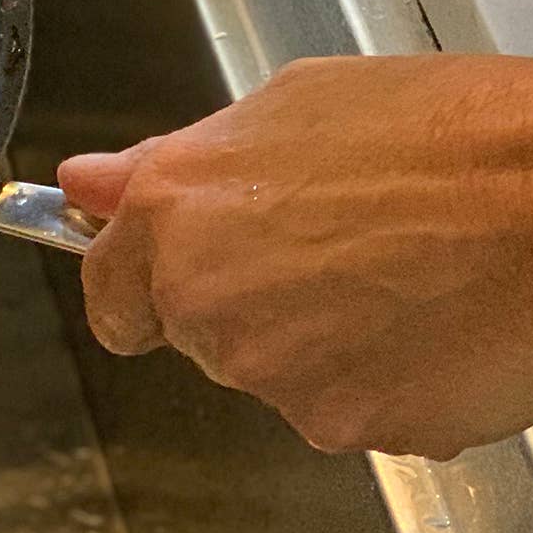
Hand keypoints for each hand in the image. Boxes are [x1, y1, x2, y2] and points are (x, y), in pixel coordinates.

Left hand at [61, 56, 532, 460]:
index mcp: (176, 211)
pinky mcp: (354, 427)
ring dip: (315, 339)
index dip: (132, 286)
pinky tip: (425, 318)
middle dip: (241, 300)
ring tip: (391, 271)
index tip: (146, 282)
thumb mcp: (287, 106)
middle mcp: (207, 299)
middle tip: (324, 249)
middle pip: (197, 330)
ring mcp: (278, 374)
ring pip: (275, 371)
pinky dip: (381, 378)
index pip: (106, 290)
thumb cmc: (440, 136)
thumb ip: (179, 160)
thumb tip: (91, 181)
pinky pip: (350, 410)